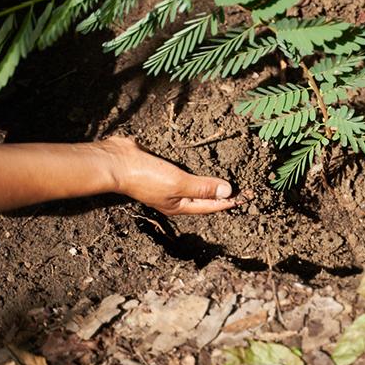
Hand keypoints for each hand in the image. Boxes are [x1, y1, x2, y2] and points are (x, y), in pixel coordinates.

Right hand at [105, 136, 242, 214]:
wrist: (117, 162)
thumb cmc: (145, 177)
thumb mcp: (178, 184)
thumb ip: (203, 188)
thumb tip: (227, 192)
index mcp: (179, 206)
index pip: (211, 206)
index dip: (230, 201)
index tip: (248, 196)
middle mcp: (174, 197)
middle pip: (204, 197)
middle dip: (222, 192)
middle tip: (242, 185)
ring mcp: (166, 182)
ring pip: (194, 182)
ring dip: (209, 179)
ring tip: (227, 173)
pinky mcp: (161, 167)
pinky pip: (184, 167)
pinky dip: (195, 165)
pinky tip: (202, 158)